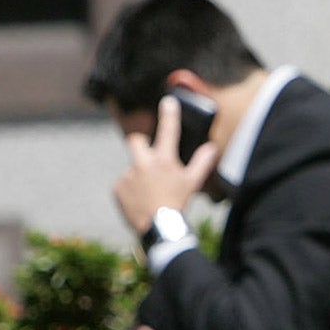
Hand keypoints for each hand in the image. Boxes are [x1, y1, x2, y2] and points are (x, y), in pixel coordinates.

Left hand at [113, 95, 219, 235]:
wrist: (160, 228)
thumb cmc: (178, 204)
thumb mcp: (191, 183)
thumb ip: (202, 162)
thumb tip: (212, 148)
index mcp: (163, 160)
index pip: (168, 131)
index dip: (169, 114)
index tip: (167, 102)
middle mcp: (144, 164)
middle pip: (135, 141)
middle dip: (140, 143)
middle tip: (147, 155)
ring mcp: (129, 175)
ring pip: (133, 169)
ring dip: (138, 177)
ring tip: (148, 195)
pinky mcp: (118, 188)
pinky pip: (124, 185)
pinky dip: (130, 191)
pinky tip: (139, 202)